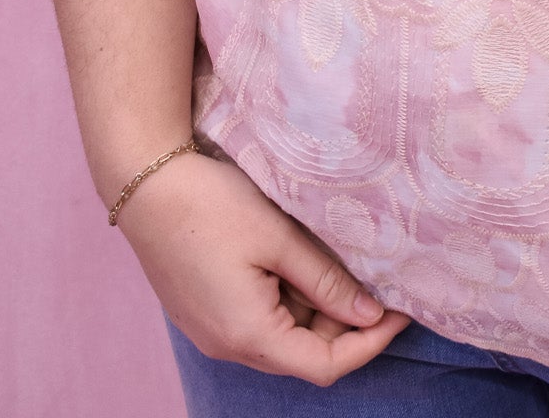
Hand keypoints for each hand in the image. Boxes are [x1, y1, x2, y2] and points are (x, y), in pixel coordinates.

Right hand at [115, 151, 411, 384]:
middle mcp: (228, 346)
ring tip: (337, 258)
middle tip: (376, 276)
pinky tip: (299, 260)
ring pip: (281, 336)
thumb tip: (370, 315)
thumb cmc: (212, 206)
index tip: (403, 311)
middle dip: (344, 322)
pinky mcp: (204, 312)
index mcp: (249, 335)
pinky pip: (257, 320)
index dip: (370, 343)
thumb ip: (326, 280)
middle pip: (303, 353)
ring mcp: (211, 331)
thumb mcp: (279, 238)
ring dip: (314, 308)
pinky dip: (287, 299)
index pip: (325, 365)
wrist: (145, 184)